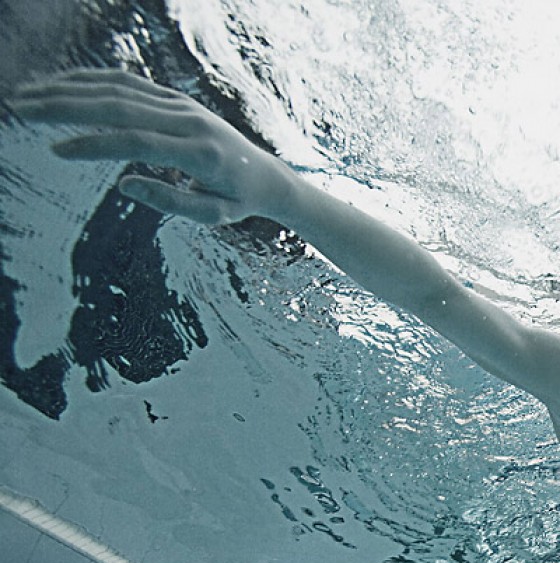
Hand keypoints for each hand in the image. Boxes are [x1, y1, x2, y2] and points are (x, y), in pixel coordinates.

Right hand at [10, 69, 293, 224]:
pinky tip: (60, 86)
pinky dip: (91, 81)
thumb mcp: (212, 215)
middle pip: (120, 106)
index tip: (56, 151)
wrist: (266, 173)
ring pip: (118, 89)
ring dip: (70, 89)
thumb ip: (171, 202)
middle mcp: (190, 121)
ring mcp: (181, 105)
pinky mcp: (174, 98)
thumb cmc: (236, 200)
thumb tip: (124, 184)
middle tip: (23, 109)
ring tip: (29, 96)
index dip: (94, 145)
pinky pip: (128, 83)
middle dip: (67, 106)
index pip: (137, 142)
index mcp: (199, 153)